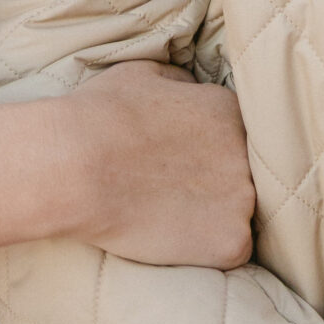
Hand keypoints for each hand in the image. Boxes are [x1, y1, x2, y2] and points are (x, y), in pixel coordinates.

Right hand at [65, 60, 255, 267]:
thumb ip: (180, 82)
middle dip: (215, 182)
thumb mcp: (144, 73)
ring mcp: (243, 199)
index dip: (208, 151)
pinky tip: (175, 238)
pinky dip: (208, 250)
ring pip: (239, 212)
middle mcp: (246, 152)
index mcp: (229, 110)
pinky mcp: (232, 242)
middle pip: (242, 173)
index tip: (182, 162)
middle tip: (175, 190)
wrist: (77, 167)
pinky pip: (233, 250)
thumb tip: (189, 89)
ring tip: (171, 215)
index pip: (236, 134)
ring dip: (213, 216)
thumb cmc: (102, 115)